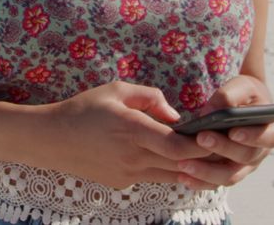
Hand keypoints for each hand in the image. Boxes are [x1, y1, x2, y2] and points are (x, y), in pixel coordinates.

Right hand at [43, 80, 214, 189]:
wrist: (50, 139)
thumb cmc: (83, 109)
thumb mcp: (115, 89)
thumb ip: (151, 97)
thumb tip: (177, 117)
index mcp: (132, 129)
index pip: (178, 146)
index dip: (202, 144)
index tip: (216, 133)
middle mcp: (132, 156)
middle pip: (182, 164)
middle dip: (205, 156)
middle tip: (222, 143)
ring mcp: (128, 174)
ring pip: (172, 175)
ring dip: (190, 166)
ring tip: (205, 152)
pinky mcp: (122, 183)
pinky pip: (154, 177)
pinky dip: (169, 169)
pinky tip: (176, 157)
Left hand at [175, 75, 273, 189]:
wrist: (243, 106)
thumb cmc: (244, 95)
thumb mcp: (241, 87)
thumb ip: (228, 95)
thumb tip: (209, 112)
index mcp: (270, 130)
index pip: (268, 137)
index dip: (252, 137)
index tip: (233, 132)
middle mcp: (259, 152)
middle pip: (245, 157)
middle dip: (222, 148)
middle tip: (201, 138)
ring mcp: (244, 166)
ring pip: (229, 176)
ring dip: (207, 172)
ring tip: (184, 164)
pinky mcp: (228, 173)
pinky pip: (216, 183)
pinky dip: (200, 182)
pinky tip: (183, 177)